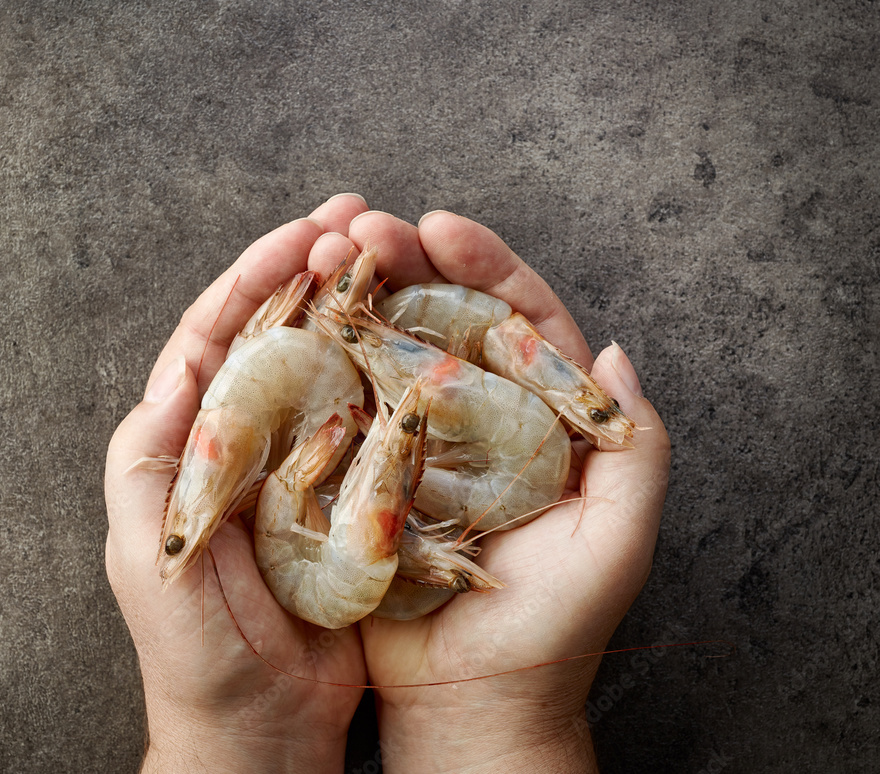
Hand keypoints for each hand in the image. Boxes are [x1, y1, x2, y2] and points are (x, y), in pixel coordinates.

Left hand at [104, 194, 373, 772]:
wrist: (259, 726)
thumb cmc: (194, 649)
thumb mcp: (148, 553)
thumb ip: (151, 462)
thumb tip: (179, 366)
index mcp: (187, 442)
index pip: (217, 334)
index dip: (256, 275)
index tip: (305, 231)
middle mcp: (245, 439)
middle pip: (277, 333)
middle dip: (313, 269)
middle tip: (361, 219)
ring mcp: (300, 463)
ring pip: (328, 366)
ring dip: (358, 309)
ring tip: (398, 256)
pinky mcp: (348, 494)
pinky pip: (370, 422)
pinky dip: (391, 375)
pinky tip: (422, 338)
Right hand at [321, 210, 670, 773]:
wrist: (472, 700)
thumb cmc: (553, 627)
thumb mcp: (617, 538)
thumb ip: (637, 447)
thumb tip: (616, 352)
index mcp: (538, 421)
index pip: (516, 320)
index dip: (483, 266)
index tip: (439, 226)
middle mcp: (474, 421)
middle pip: (442, 320)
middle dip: (405, 265)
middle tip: (361, 229)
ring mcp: (414, 444)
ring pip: (387, 351)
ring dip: (356, 299)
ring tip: (318, 257)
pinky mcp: (365, 475)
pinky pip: (343, 408)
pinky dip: (322, 363)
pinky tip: (297, 324)